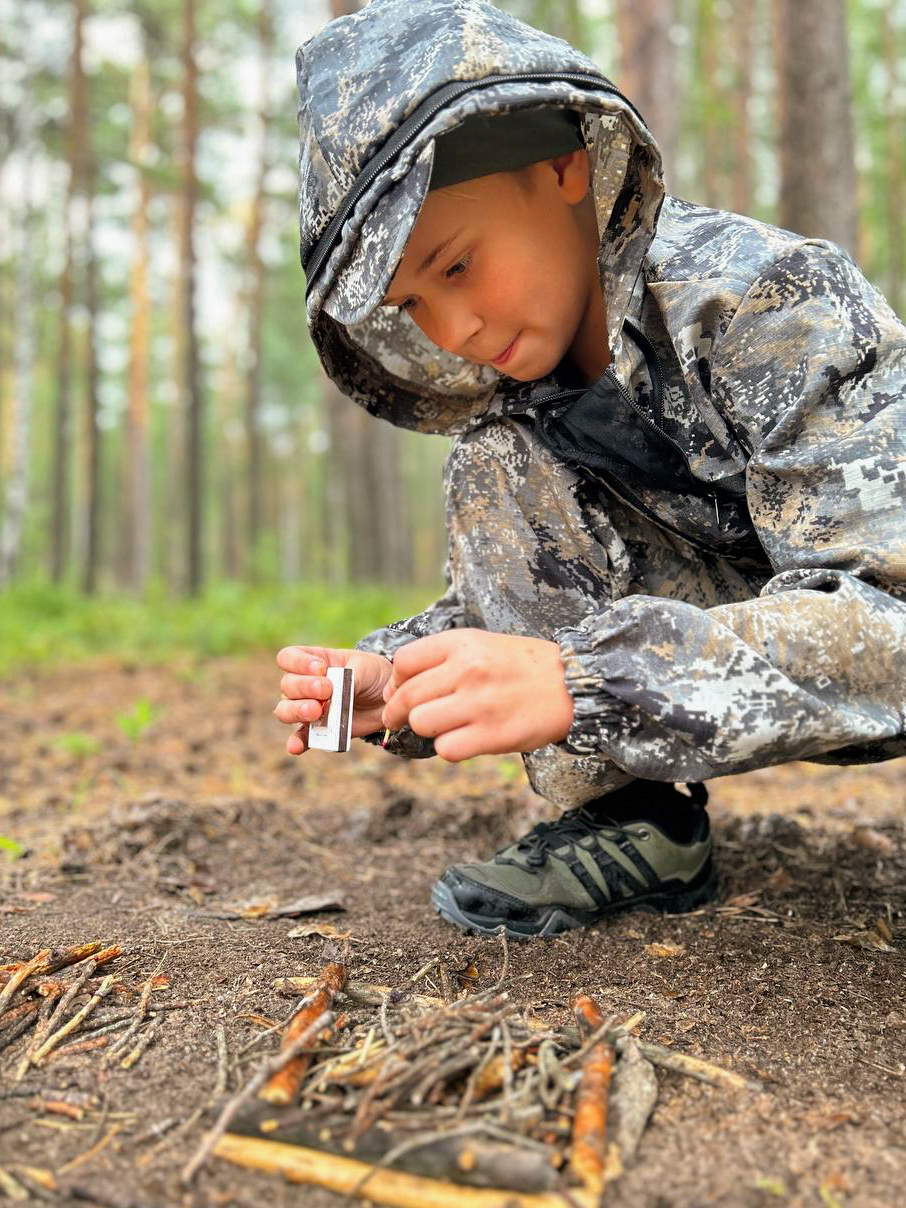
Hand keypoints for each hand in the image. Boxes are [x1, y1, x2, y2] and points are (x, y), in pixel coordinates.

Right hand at [275, 645, 392, 754]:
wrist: (385, 699)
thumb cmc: (371, 675)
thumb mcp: (364, 668)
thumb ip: (346, 677)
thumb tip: (334, 692)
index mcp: (312, 662)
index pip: (288, 657)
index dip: (298, 662)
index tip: (320, 668)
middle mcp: (303, 685)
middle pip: (287, 685)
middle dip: (304, 687)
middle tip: (327, 690)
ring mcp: (307, 708)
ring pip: (285, 710)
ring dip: (297, 711)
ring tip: (315, 712)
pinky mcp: (317, 731)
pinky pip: (300, 738)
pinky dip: (296, 743)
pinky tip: (296, 747)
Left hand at [380, 629, 573, 761]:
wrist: (574, 685)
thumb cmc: (524, 666)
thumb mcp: (483, 644)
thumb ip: (443, 658)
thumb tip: (399, 686)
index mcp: (462, 643)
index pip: (404, 662)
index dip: (396, 681)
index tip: (400, 692)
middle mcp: (467, 670)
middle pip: (407, 697)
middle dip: (398, 713)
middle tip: (401, 720)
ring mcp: (479, 704)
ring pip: (422, 723)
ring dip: (427, 730)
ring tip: (444, 726)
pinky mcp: (492, 735)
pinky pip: (447, 749)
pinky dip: (449, 748)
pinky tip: (464, 740)